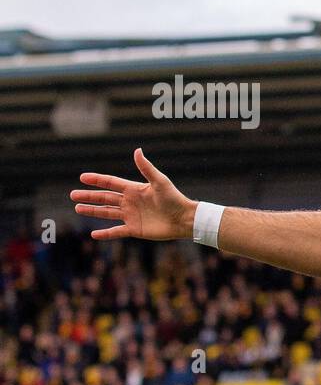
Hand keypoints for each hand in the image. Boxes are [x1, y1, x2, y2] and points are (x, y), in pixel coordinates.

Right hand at [70, 148, 196, 240]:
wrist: (184, 219)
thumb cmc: (174, 198)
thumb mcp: (159, 182)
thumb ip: (146, 168)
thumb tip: (137, 150)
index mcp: (134, 189)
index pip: (111, 183)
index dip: (97, 180)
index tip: (82, 177)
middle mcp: (130, 202)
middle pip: (105, 198)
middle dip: (89, 196)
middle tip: (72, 194)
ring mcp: (131, 216)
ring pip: (107, 213)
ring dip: (92, 211)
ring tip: (77, 208)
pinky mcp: (135, 229)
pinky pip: (116, 231)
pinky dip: (106, 233)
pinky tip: (94, 234)